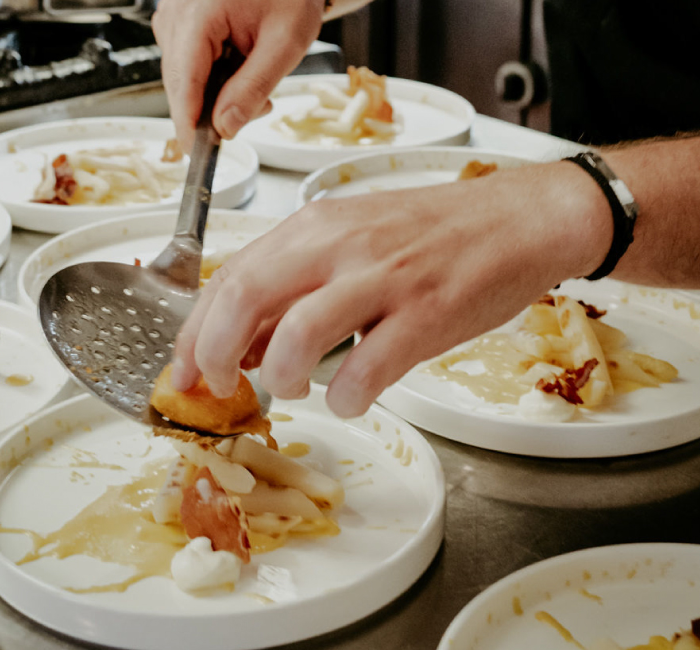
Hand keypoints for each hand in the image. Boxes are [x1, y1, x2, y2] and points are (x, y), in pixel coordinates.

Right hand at [152, 0, 325, 146]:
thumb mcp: (285, 43)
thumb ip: (254, 87)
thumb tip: (225, 127)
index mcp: (199, 12)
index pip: (184, 79)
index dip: (188, 121)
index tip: (195, 153)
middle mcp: (176, 14)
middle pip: (182, 84)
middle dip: (214, 108)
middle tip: (259, 105)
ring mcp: (173, 19)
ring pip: (184, 80)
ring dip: (216, 94)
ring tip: (255, 77)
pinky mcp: (178, 27)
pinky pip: (188, 68)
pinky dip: (213, 79)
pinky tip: (238, 68)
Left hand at [169, 163, 612, 417]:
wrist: (516, 220)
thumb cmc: (434, 234)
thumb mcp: (354, 242)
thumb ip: (298, 288)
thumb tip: (242, 342)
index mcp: (316, 226)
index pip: (230, 276)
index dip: (194, 332)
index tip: (182, 372)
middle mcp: (340, 244)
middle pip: (245, 298)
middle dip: (213, 356)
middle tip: (218, 390)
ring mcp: (384, 277)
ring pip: (297, 335)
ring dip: (281, 377)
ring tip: (295, 387)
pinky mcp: (427, 312)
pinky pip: (367, 368)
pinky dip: (346, 397)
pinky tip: (350, 398)